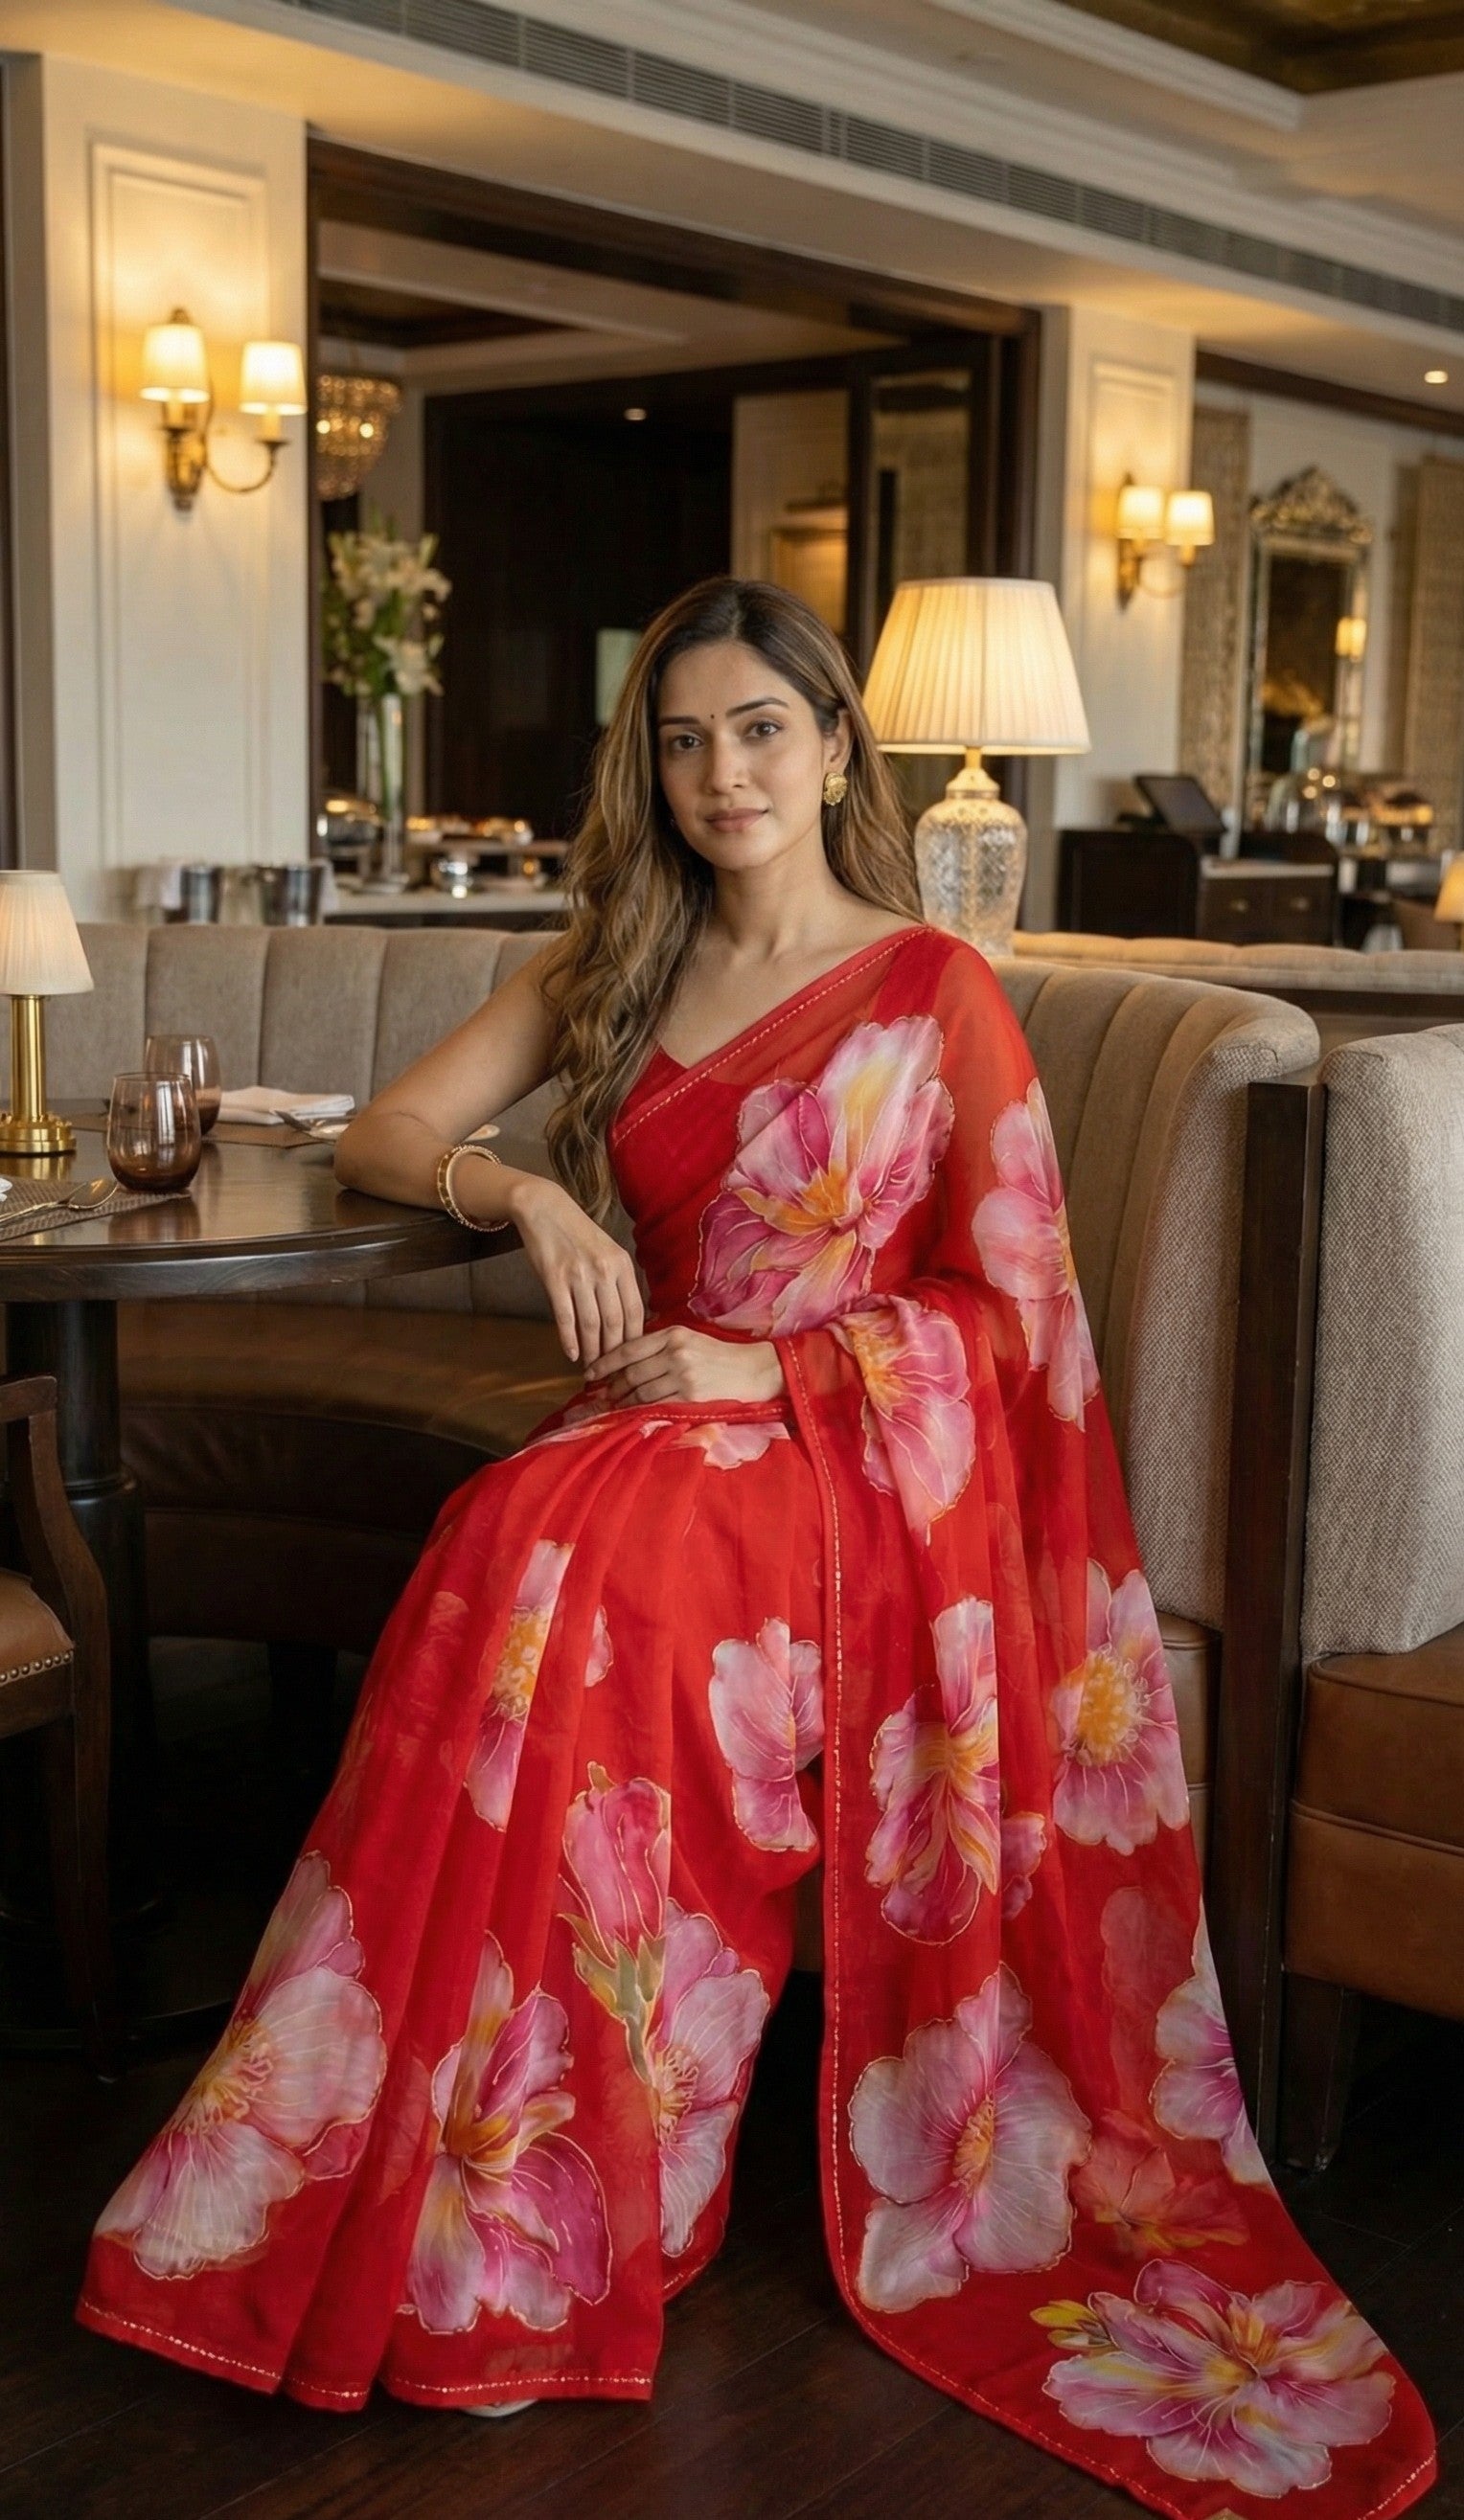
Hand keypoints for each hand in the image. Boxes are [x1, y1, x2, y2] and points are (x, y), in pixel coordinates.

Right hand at [508, 1176, 645, 1365]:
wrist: (545, 1209)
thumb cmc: (579, 1235)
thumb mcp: (609, 1252)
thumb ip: (619, 1282)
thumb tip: (628, 1321)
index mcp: (623, 1265)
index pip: (635, 1312)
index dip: (634, 1341)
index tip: (632, 1360)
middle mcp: (604, 1271)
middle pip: (614, 1323)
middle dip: (614, 1353)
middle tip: (612, 1372)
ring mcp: (579, 1275)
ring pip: (590, 1324)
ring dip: (592, 1351)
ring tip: (592, 1368)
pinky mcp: (555, 1279)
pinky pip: (565, 1318)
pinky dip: (569, 1340)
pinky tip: (572, 1354)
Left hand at [587, 1324, 785, 1406]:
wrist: (752, 1370)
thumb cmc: (718, 1355)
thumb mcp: (689, 1338)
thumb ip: (660, 1344)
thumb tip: (625, 1357)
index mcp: (673, 1334)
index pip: (629, 1349)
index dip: (605, 1362)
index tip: (590, 1372)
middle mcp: (676, 1353)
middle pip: (631, 1372)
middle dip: (612, 1386)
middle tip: (601, 1394)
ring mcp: (683, 1375)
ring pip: (641, 1391)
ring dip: (623, 1401)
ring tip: (613, 1405)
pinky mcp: (690, 1397)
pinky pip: (657, 1406)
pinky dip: (641, 1411)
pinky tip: (632, 1413)